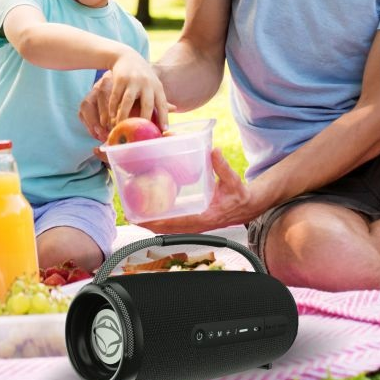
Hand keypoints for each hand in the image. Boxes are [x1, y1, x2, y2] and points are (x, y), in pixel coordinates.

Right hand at [79, 58, 170, 141]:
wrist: (126, 56)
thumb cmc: (142, 75)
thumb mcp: (153, 83)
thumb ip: (160, 97)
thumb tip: (175, 109)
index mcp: (157, 86)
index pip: (162, 104)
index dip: (164, 117)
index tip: (164, 130)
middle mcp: (147, 83)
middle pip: (147, 105)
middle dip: (144, 120)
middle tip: (140, 133)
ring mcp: (133, 81)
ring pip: (128, 102)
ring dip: (123, 116)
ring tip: (119, 127)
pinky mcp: (120, 79)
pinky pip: (116, 97)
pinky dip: (113, 107)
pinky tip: (112, 116)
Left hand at [142, 149, 257, 233]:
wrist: (247, 206)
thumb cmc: (239, 193)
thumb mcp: (232, 179)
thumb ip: (222, 166)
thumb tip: (214, 151)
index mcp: (207, 217)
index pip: (180, 222)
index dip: (162, 222)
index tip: (146, 219)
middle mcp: (199, 224)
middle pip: (170, 229)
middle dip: (150, 225)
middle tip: (132, 217)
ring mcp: (196, 226)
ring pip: (170, 229)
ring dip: (154, 225)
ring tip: (135, 216)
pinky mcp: (195, 223)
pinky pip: (175, 225)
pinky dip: (162, 222)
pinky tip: (150, 214)